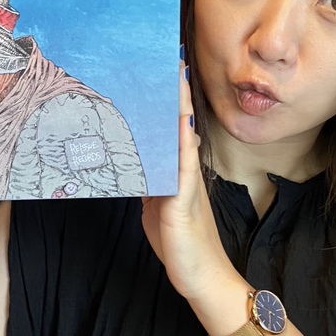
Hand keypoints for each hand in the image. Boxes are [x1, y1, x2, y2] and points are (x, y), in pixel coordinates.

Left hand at [141, 61, 232, 299]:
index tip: (163, 72)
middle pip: (179, 125)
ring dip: (179, 107)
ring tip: (175, 76)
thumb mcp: (155, 207)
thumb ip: (148, 183)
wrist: (201, 277)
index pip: (170, 129)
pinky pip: (182, 167)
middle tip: (169, 58)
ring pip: (182, 137)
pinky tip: (180, 123)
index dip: (167, 102)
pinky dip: (181, 143)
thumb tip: (134, 165)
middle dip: (174, 93)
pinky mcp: (183, 201)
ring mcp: (186, 184)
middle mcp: (184, 172)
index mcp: (176, 172)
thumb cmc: (179, 244)